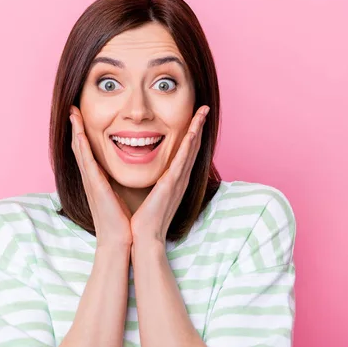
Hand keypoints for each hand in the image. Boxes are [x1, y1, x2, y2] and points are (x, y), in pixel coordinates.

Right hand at [69, 106, 132, 247]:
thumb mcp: (117, 195)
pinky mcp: (95, 187)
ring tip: (72, 113)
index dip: (82, 133)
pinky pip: (87, 163)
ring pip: (80, 151)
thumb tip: (120, 173)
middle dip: (75, 127)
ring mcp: (90, 182)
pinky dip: (81, 147)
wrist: (119, 241)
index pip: (87, 151)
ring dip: (75, 131)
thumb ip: (115, 183)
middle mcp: (90, 178)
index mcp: (96, 179)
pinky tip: (78, 134)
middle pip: (79, 147)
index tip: (80, 115)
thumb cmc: (121, 221)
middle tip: (71, 108)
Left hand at [130, 105, 209, 244]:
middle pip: (192, 147)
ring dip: (197, 130)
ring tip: (202, 113)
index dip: (191, 134)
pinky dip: (188, 147)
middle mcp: (180, 179)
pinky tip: (192, 133)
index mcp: (174, 180)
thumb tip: (151, 173)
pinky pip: (182, 162)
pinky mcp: (171, 186)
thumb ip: (154, 182)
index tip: (194, 117)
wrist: (144, 238)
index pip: (185, 152)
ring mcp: (178, 182)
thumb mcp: (151, 195)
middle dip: (198, 127)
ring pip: (190, 150)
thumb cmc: (144, 219)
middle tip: (203, 108)